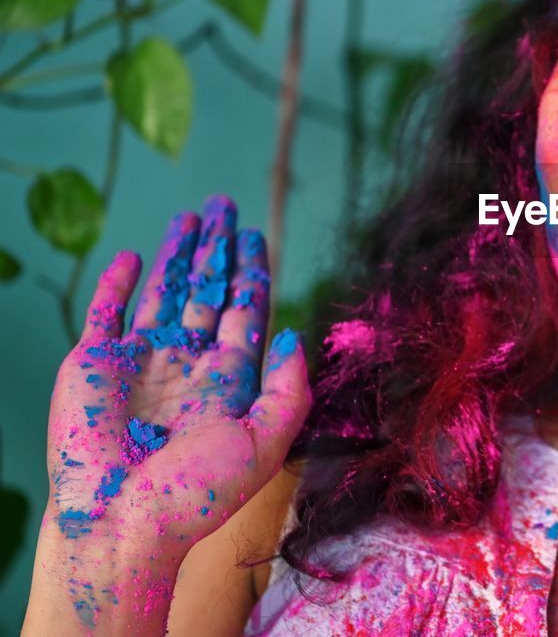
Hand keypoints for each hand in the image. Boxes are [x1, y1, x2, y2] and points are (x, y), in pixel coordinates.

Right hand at [44, 195, 311, 555]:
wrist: (120, 522)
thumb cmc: (196, 492)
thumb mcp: (265, 441)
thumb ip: (289, 389)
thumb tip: (292, 336)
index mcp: (227, 382)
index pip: (245, 313)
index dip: (252, 274)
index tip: (256, 237)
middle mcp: (185, 366)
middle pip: (207, 293)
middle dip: (218, 251)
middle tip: (225, 207)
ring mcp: (139, 363)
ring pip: (162, 293)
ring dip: (176, 254)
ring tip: (191, 216)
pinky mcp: (93, 364)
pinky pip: (106, 313)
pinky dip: (117, 284)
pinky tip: (131, 256)